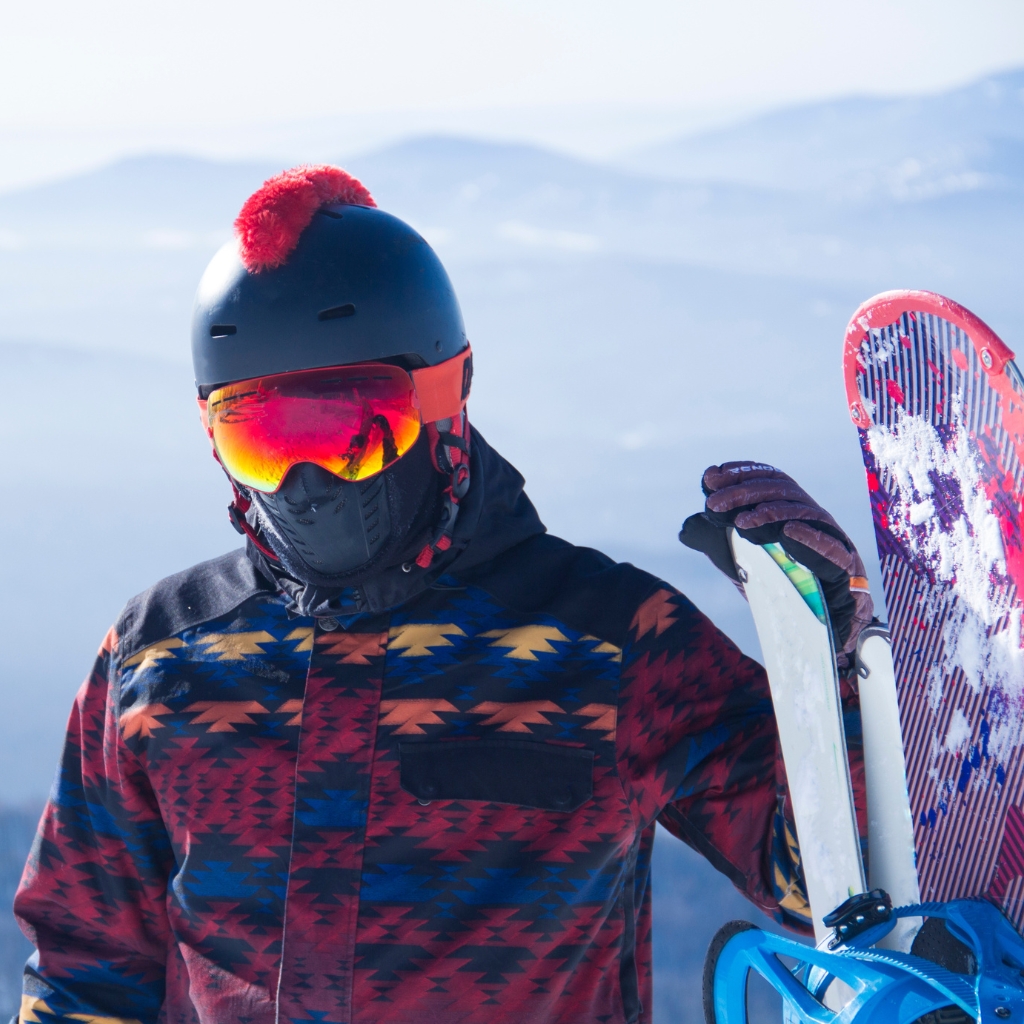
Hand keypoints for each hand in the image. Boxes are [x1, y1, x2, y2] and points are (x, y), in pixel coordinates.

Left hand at [679, 461, 872, 655]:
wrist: (823, 624)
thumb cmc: (784, 586)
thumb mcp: (744, 562)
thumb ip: (721, 543)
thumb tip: (688, 528)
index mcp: (789, 509)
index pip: (767, 479)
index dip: (741, 473)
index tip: (711, 477)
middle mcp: (809, 516)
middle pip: (779, 490)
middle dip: (743, 492)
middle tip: (713, 504)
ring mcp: (828, 536)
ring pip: (801, 511)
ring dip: (769, 512)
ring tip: (741, 523)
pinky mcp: (844, 563)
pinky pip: (828, 545)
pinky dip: (808, 537)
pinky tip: (787, 533)